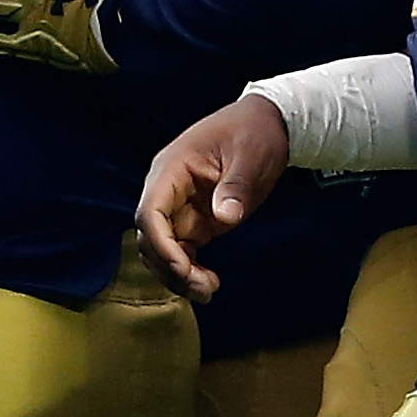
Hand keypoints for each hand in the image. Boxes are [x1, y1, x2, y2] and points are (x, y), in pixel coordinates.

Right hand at [141, 96, 293, 300]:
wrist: (266, 124)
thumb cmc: (254, 132)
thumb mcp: (251, 155)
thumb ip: (236, 186)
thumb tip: (226, 216)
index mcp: (171, 169)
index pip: (149, 212)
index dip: (161, 244)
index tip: (184, 267)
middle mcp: (167, 191)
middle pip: (150, 237)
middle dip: (170, 267)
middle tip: (203, 288)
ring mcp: (179, 208)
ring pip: (161, 250)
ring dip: (177, 275)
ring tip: (208, 291)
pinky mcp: (194, 222)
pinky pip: (180, 253)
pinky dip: (189, 272)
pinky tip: (209, 284)